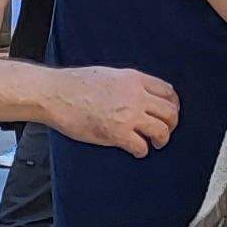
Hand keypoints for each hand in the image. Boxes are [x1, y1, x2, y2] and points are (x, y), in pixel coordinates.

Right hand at [46, 66, 181, 156]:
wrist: (54, 94)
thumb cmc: (73, 84)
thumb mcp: (108, 75)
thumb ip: (126, 84)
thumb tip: (136, 96)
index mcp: (134, 79)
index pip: (168, 92)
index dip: (172, 105)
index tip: (169, 113)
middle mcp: (136, 96)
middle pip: (170, 112)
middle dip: (171, 124)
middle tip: (165, 131)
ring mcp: (128, 115)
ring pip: (162, 130)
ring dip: (162, 139)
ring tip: (155, 143)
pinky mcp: (117, 133)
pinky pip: (141, 146)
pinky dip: (142, 151)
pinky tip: (136, 151)